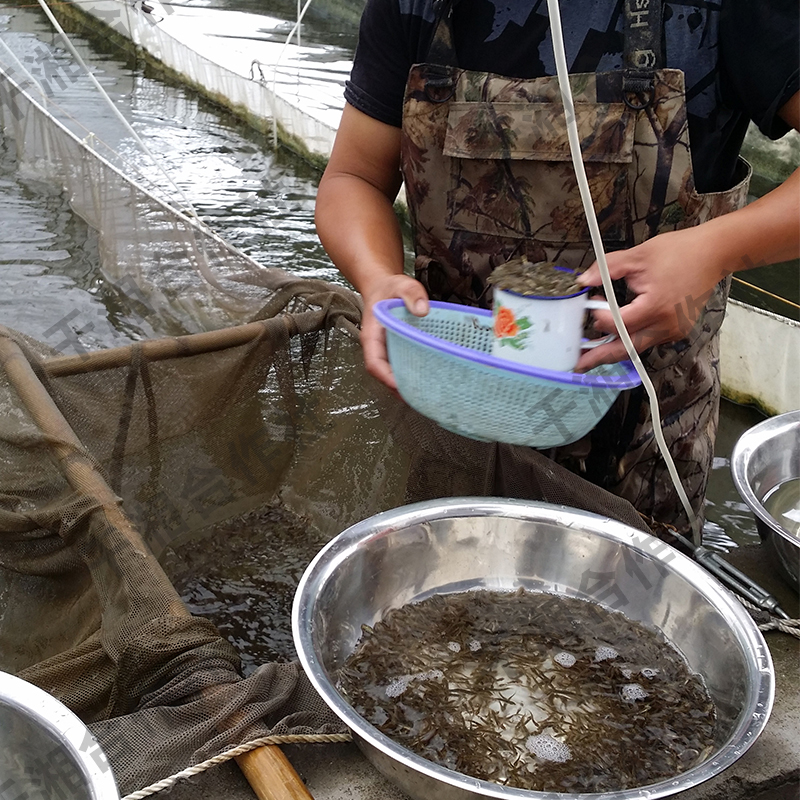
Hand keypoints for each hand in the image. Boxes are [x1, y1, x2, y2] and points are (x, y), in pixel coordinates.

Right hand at [361, 273, 428, 391]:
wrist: (383, 287)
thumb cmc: (389, 288)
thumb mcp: (401, 285)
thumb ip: (411, 294)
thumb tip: (422, 310)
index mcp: (373, 337)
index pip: (374, 363)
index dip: (387, 378)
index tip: (402, 387)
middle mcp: (378, 349)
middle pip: (384, 376)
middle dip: (400, 390)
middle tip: (422, 397)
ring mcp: (387, 352)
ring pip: (393, 375)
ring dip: (407, 387)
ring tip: (428, 396)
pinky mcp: (397, 352)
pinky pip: (402, 367)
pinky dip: (413, 377)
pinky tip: (429, 382)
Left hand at [574, 226, 726, 370]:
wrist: (713, 254)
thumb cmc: (680, 252)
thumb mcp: (638, 256)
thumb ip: (607, 268)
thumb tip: (583, 280)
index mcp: (655, 307)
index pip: (617, 324)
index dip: (598, 316)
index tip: (592, 303)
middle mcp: (666, 325)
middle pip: (626, 348)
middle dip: (600, 357)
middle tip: (579, 364)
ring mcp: (673, 331)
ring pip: (637, 348)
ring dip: (614, 350)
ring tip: (592, 355)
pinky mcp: (677, 331)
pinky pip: (649, 341)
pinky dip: (632, 340)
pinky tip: (618, 338)